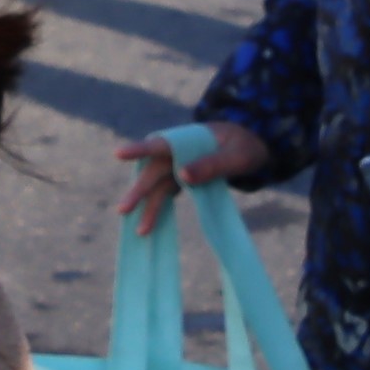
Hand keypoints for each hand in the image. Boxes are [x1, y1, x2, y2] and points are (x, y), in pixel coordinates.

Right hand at [115, 121, 267, 234]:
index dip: (139, 150)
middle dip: (139, 191)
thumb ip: (212, 164)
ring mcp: (179, 165)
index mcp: (188, 139)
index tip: (118, 155)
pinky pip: (166, 192)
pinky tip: (150, 224)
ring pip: (158, 185)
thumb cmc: (246, 146)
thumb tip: (182, 175)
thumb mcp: (237, 156)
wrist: (252, 145)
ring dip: (148, 205)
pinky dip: (159, 206)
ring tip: (139, 230)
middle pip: (154, 171)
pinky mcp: (182, 177)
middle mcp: (178, 152)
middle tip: (123, 210)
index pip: (160, 144)